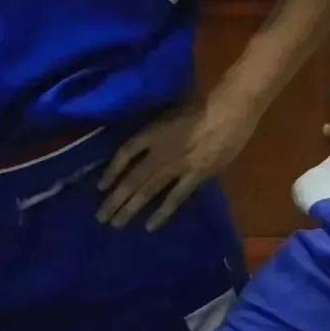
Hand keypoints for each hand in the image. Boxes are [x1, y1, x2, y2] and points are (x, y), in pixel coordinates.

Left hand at [97, 91, 259, 231]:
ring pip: (147, 192)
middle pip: (131, 179)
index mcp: (151, 133)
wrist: (228, 112)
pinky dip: (161, 213)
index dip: (111, 169)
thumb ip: (156, 130)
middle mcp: (158, 153)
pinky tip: (150, 226)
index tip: (100, 185)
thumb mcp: (170, 111)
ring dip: (130, 208)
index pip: (124, 153)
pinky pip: (174, 199)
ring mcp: (175, 167)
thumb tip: (144, 146)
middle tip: (101, 218)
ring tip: (116, 224)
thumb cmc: (202, 105)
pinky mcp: (194, 177)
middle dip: (115, 199)